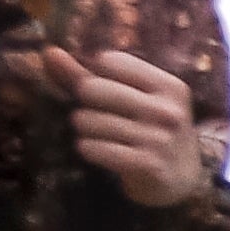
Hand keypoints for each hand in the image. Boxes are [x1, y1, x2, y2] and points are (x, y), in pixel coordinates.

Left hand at [45, 47, 212, 208]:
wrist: (180, 179)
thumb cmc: (148, 129)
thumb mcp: (132, 98)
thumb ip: (88, 74)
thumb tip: (49, 51)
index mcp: (169, 86)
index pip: (109, 61)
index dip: (95, 75)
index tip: (107, 91)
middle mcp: (167, 110)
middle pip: (92, 88)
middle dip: (85, 104)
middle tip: (99, 116)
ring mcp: (159, 138)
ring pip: (87, 120)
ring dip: (84, 130)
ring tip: (99, 135)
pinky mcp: (147, 164)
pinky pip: (94, 148)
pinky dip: (88, 149)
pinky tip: (98, 151)